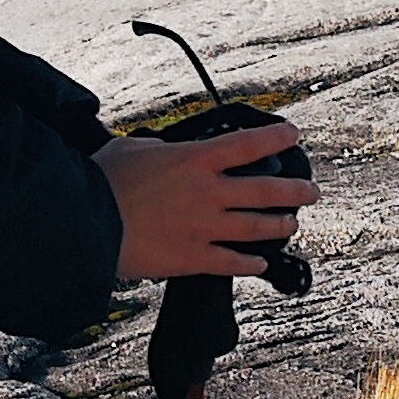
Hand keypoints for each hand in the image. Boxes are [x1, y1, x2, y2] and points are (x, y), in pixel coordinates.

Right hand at [96, 122, 319, 281]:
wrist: (87, 224)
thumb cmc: (102, 182)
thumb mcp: (134, 149)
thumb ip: (162, 149)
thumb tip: (172, 153)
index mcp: (194, 160)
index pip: (248, 144)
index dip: (276, 138)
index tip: (292, 134)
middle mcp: (208, 193)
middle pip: (267, 190)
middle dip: (296, 191)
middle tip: (312, 191)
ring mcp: (204, 228)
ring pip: (258, 227)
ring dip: (281, 226)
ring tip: (292, 225)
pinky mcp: (193, 258)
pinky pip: (233, 263)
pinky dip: (251, 263)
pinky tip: (261, 263)